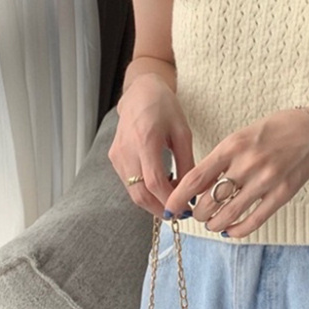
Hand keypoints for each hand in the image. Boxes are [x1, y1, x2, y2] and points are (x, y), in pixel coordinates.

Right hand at [108, 73, 196, 216]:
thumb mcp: (183, 132)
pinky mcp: (114, 158)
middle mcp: (127, 150)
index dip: (169, 200)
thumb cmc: (165, 108)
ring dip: (151, 203)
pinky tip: (160, 190)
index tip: (185, 209)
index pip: (154, 182)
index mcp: (146, 140)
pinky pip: (128, 183)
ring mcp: (117, 155)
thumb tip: (193, 191)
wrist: (140, 93)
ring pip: (132, 191)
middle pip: (139, 193)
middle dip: (159, 209)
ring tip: (172, 204)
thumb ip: (187, 162)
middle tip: (179, 215)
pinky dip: (144, 192)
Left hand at [163, 107, 308, 237]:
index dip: (178, 197)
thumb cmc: (275, 130)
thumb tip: (197, 185)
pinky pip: (253, 221)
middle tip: (197, 215)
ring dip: (214, 224)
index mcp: (232, 146)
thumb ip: (221, 159)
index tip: (170, 207)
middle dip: (198, 214)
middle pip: (209, 202)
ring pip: (228, 215)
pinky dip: (237, 230)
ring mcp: (265, 181)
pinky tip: (231, 230)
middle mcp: (247, 164)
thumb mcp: (242, 136)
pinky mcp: (282, 194)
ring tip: (213, 223)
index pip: (195, 178)